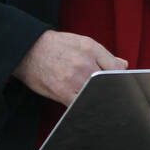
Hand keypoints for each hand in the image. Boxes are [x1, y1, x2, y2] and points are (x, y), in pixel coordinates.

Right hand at [12, 30, 127, 106]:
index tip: (119, 84)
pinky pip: (80, 105)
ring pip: (96, 95)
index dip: (120, 78)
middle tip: (108, 94)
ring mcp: (73, 78)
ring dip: (98, 99)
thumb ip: (104, 54)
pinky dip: (85, 107)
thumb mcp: (80, 42)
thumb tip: (123, 65)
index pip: (116, 68)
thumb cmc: (54, 46)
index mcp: (90, 48)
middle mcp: (84, 62)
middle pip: (108, 83)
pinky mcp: (62, 92)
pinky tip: (85, 106)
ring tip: (95, 99)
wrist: (26, 49)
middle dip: (111, 90)